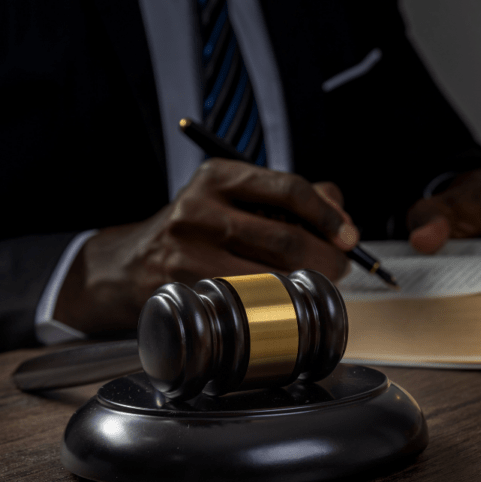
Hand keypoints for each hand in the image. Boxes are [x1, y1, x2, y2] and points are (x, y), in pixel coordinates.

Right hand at [53, 159, 358, 334]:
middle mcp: (199, 209)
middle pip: (285, 239)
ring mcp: (186, 251)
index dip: (328, 216)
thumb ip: (297, 198)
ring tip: (315, 286)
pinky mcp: (181, 289)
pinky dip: (275, 304)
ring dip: (306, 287)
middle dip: (326, 259)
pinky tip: (282, 302)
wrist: (132, 262)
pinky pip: (246, 302)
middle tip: (339, 269)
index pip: (289, 189)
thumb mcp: (240, 196)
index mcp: (219, 177)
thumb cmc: (203, 228)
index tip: (348, 236)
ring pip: (270, 276)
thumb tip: (342, 221)